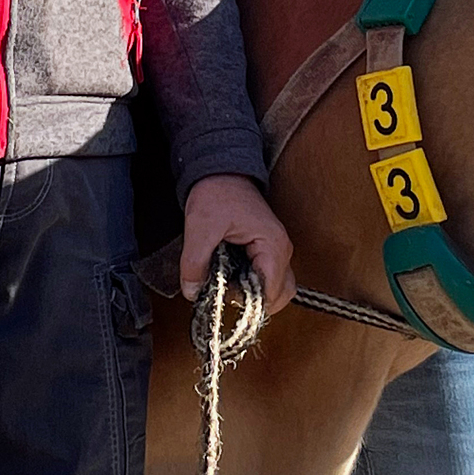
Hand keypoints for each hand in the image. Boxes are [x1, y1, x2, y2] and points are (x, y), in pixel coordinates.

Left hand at [180, 173, 294, 309]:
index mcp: (272, 245)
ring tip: (226, 285)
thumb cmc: (217, 192)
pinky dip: (251, 285)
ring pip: (275, 288)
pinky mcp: (265, 250)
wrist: (221, 170)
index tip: (226, 300)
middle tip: (226, 295)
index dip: (249, 303)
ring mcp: (275, 250)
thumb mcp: (200, 227)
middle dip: (255, 304)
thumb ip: (195, 262)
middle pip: (280, 295)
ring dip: (253, 295)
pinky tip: (229, 278)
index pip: (272, 292)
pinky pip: (266, 277)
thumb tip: (192, 292)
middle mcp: (280, 250)